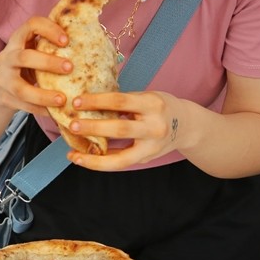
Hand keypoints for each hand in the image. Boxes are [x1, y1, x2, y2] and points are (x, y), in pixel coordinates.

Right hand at [0, 15, 72, 116]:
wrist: (1, 85)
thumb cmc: (29, 64)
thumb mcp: (35, 50)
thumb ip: (54, 45)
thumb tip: (96, 39)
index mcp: (18, 39)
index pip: (31, 25)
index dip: (48, 30)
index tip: (66, 40)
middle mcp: (7, 57)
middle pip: (24, 57)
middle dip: (47, 63)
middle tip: (70, 68)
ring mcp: (3, 79)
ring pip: (21, 88)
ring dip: (43, 95)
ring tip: (63, 99)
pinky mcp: (4, 97)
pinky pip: (24, 106)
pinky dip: (41, 109)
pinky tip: (56, 112)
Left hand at [63, 89, 182, 170]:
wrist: (186, 125)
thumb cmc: (159, 107)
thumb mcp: (145, 96)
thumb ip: (122, 102)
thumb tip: (86, 104)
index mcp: (152, 104)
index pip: (120, 101)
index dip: (97, 101)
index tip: (77, 101)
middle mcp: (154, 127)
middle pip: (120, 129)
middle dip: (93, 128)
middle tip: (72, 125)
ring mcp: (152, 147)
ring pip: (120, 158)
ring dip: (93, 158)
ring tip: (73, 155)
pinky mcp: (146, 158)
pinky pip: (120, 163)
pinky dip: (100, 162)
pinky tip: (83, 159)